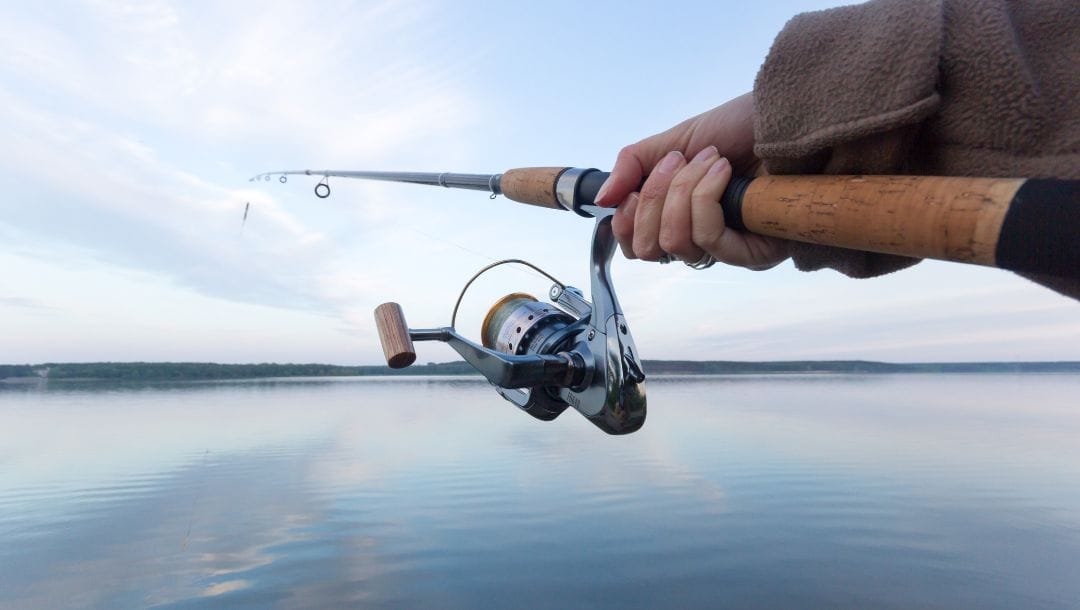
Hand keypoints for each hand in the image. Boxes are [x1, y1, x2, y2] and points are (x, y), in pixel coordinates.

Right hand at [593, 93, 789, 269]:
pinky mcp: (754, 253)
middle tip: (679, 162)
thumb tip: (601, 201)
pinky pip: (708, 238)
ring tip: (711, 160)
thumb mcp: (675, 140)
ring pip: (676, 243)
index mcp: (680, 219)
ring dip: (685, 192)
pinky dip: (706, 197)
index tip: (637, 188)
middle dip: (656, 199)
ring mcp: (729, 249)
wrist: (786, 117)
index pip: (637, 247)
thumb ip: (632, 166)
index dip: (627, 222)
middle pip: (650, 249)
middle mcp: (702, 240)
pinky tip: (723, 172)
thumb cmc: (741, 128)